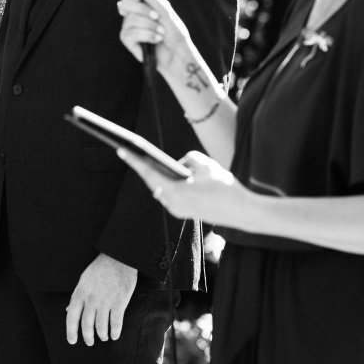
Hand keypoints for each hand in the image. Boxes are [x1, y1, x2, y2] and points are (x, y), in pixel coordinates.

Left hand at [65, 253, 137, 345]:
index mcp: (80, 294)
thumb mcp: (83, 280)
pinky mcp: (119, 303)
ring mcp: (105, 302)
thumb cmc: (100, 269)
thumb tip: (68, 310)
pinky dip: (114, 332)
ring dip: (102, 335)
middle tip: (90, 342)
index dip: (71, 332)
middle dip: (88, 337)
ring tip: (103, 337)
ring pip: (101, 327)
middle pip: (86, 325)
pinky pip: (115, 323)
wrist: (119, 258)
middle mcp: (91, 300)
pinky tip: (114, 335)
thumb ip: (76, 296)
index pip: (71, 318)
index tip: (72, 341)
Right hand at [115, 0, 193, 75]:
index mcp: (140, 2)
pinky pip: (130, 33)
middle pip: (124, 3)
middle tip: (157, 17)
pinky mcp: (128, 41)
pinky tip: (156, 40)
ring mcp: (129, 27)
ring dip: (149, 26)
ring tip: (161, 32)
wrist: (178, 52)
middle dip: (143, 10)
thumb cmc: (174, 31)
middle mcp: (132, 13)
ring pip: (130, 19)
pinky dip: (146, 35)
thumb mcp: (164, 9)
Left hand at [117, 149, 243, 225]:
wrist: (242, 212)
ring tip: (143, 161)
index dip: (134, 160)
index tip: (121, 150)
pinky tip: (161, 175)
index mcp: (175, 192)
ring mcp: (177, 211)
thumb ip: (188, 159)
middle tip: (130, 153)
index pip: (149, 173)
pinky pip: (169, 195)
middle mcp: (172, 204)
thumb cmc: (225, 186)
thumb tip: (178, 164)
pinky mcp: (183, 213)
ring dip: (155, 176)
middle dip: (143, 167)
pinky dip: (166, 184)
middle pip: (153, 182)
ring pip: (161, 189)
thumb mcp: (206, 164)